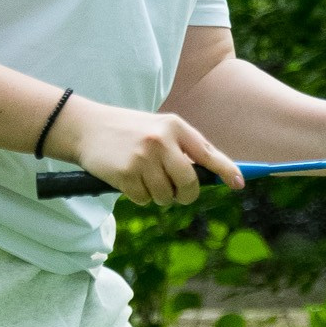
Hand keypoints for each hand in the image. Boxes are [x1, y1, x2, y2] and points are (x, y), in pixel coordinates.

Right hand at [50, 97, 243, 204]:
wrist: (86, 128)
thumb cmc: (129, 132)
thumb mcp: (158, 130)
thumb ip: (183, 149)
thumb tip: (211, 176)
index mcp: (175, 126)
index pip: (208, 152)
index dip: (227, 170)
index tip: (239, 183)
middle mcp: (162, 140)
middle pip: (189, 184)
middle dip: (185, 194)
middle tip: (175, 193)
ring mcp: (144, 157)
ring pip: (166, 196)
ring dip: (157, 196)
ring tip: (143, 177)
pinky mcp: (126, 173)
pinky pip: (144, 200)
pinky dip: (138, 196)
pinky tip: (128, 179)